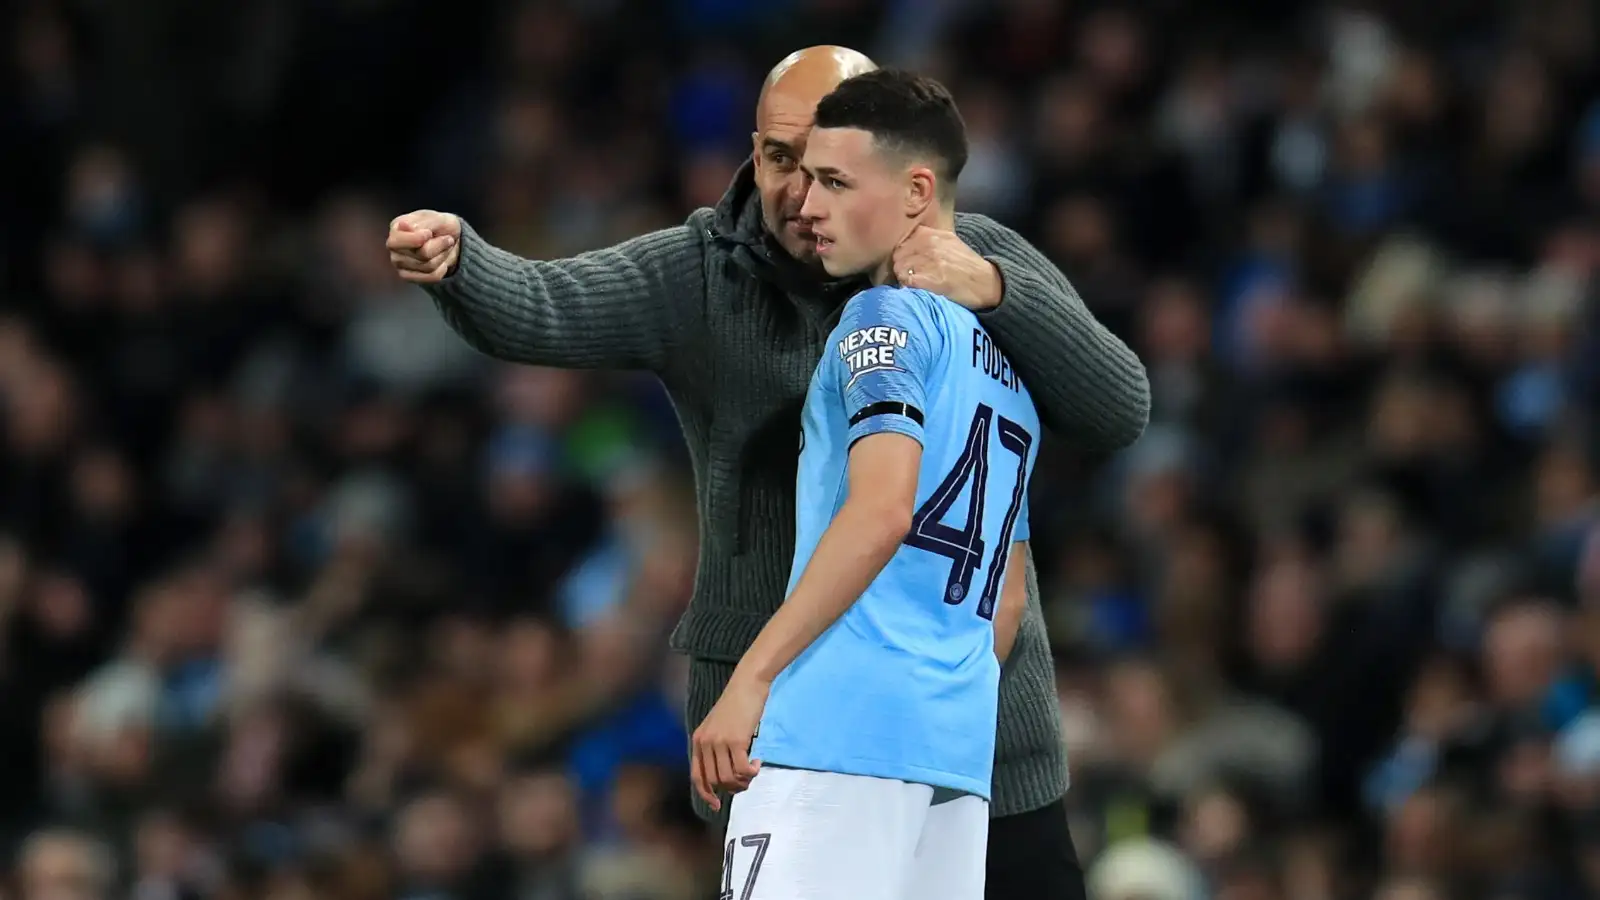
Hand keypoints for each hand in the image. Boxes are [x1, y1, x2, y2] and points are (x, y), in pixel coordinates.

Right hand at [387, 210, 462, 283]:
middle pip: (421, 254)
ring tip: (445, 247)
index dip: (417, 239)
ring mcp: (399, 263)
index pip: (398, 241)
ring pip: (428, 266)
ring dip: (443, 255)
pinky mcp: (408, 276)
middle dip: (439, 246)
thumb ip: (422, 222)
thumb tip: (403, 225)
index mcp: (396, 227)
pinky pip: (431, 277)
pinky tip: (442, 260)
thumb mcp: (437, 218)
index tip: (429, 233)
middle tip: (447, 238)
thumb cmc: (441, 225)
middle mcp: (393, 247)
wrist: (450, 238)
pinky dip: (442, 268)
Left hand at [690, 675, 768, 810]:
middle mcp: (706, 743)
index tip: (717, 805)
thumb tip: (725, 775)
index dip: (706, 794)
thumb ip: (716, 746)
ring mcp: (720, 742)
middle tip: (745, 781)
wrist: (747, 684)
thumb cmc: (737, 704)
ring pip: (728, 778)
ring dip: (742, 781)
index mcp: (699, 740)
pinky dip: (751, 772)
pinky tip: (757, 762)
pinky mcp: (736, 740)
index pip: (697, 776)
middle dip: (732, 787)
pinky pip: (742, 769)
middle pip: (715, 780)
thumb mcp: (718, 726)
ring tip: (752, 772)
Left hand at [892, 225, 1002, 309]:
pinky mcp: (929, 280)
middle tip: (910, 276)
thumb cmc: (968, 266)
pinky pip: (906, 281)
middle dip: (901, 266)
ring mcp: (929, 262)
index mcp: (932, 234)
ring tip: (914, 284)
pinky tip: (916, 290)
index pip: (902, 241)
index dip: (903, 254)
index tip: (908, 262)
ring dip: (903, 278)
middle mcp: (929, 245)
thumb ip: (930, 238)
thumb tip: (908, 243)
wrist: (986, 283)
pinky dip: (907, 287)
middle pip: (898, 256)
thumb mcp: (950, 242)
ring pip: (899, 269)